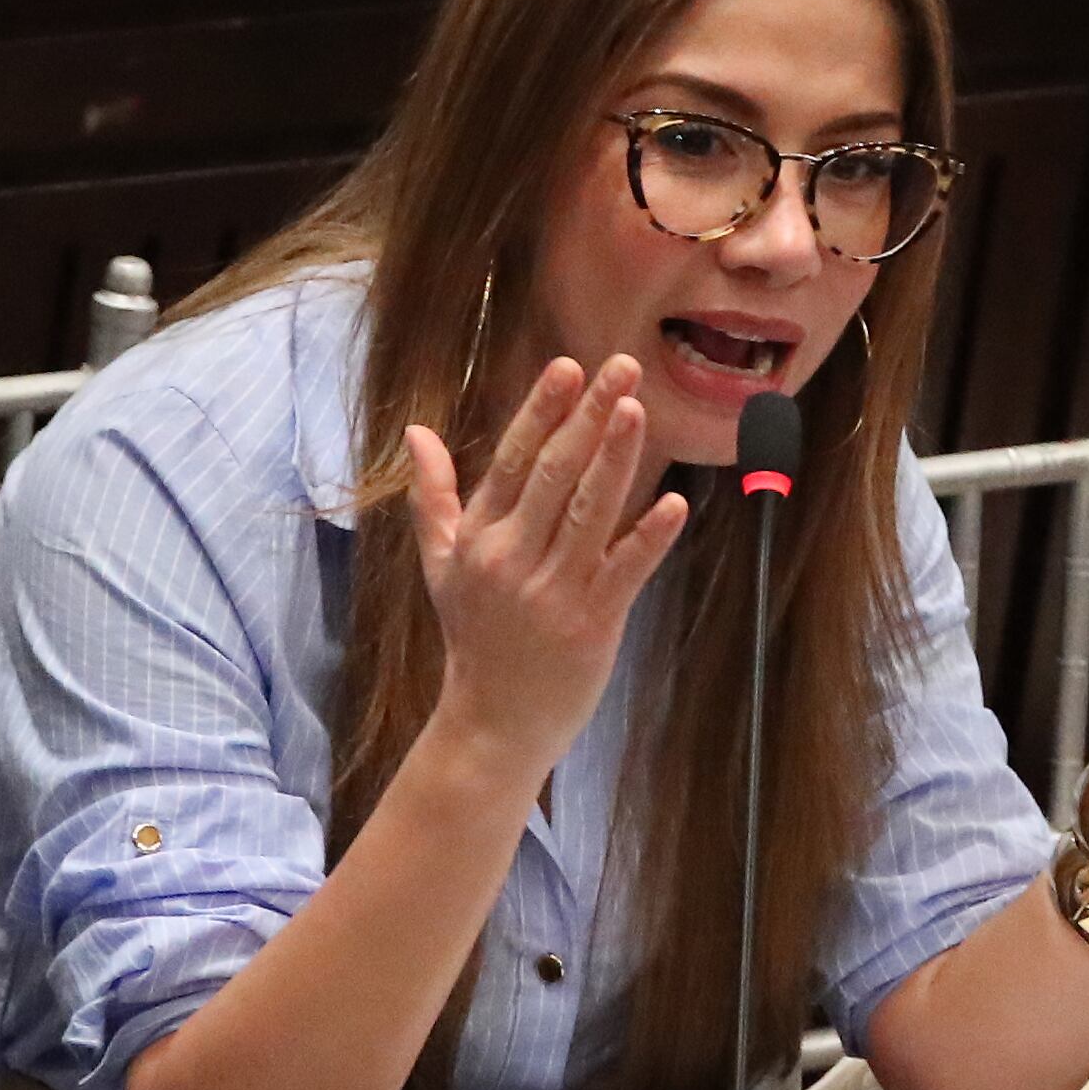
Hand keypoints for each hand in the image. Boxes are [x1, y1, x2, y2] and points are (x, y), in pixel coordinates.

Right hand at [404, 356, 688, 774]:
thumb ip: (433, 495)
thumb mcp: (442, 564)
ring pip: (590, 512)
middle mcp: (513, 557)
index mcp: (481, 536)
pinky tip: (673, 503)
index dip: (541, 411)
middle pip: (555, 474)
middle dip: (588, 416)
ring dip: (616, 459)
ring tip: (637, 410)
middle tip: (621, 367)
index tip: (567, 366)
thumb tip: (415, 431)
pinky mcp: (591, 624)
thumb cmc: (474, 636)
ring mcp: (553, 591)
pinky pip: (624, 571)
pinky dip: (648, 537)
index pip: (513, 460)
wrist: (491, 723)